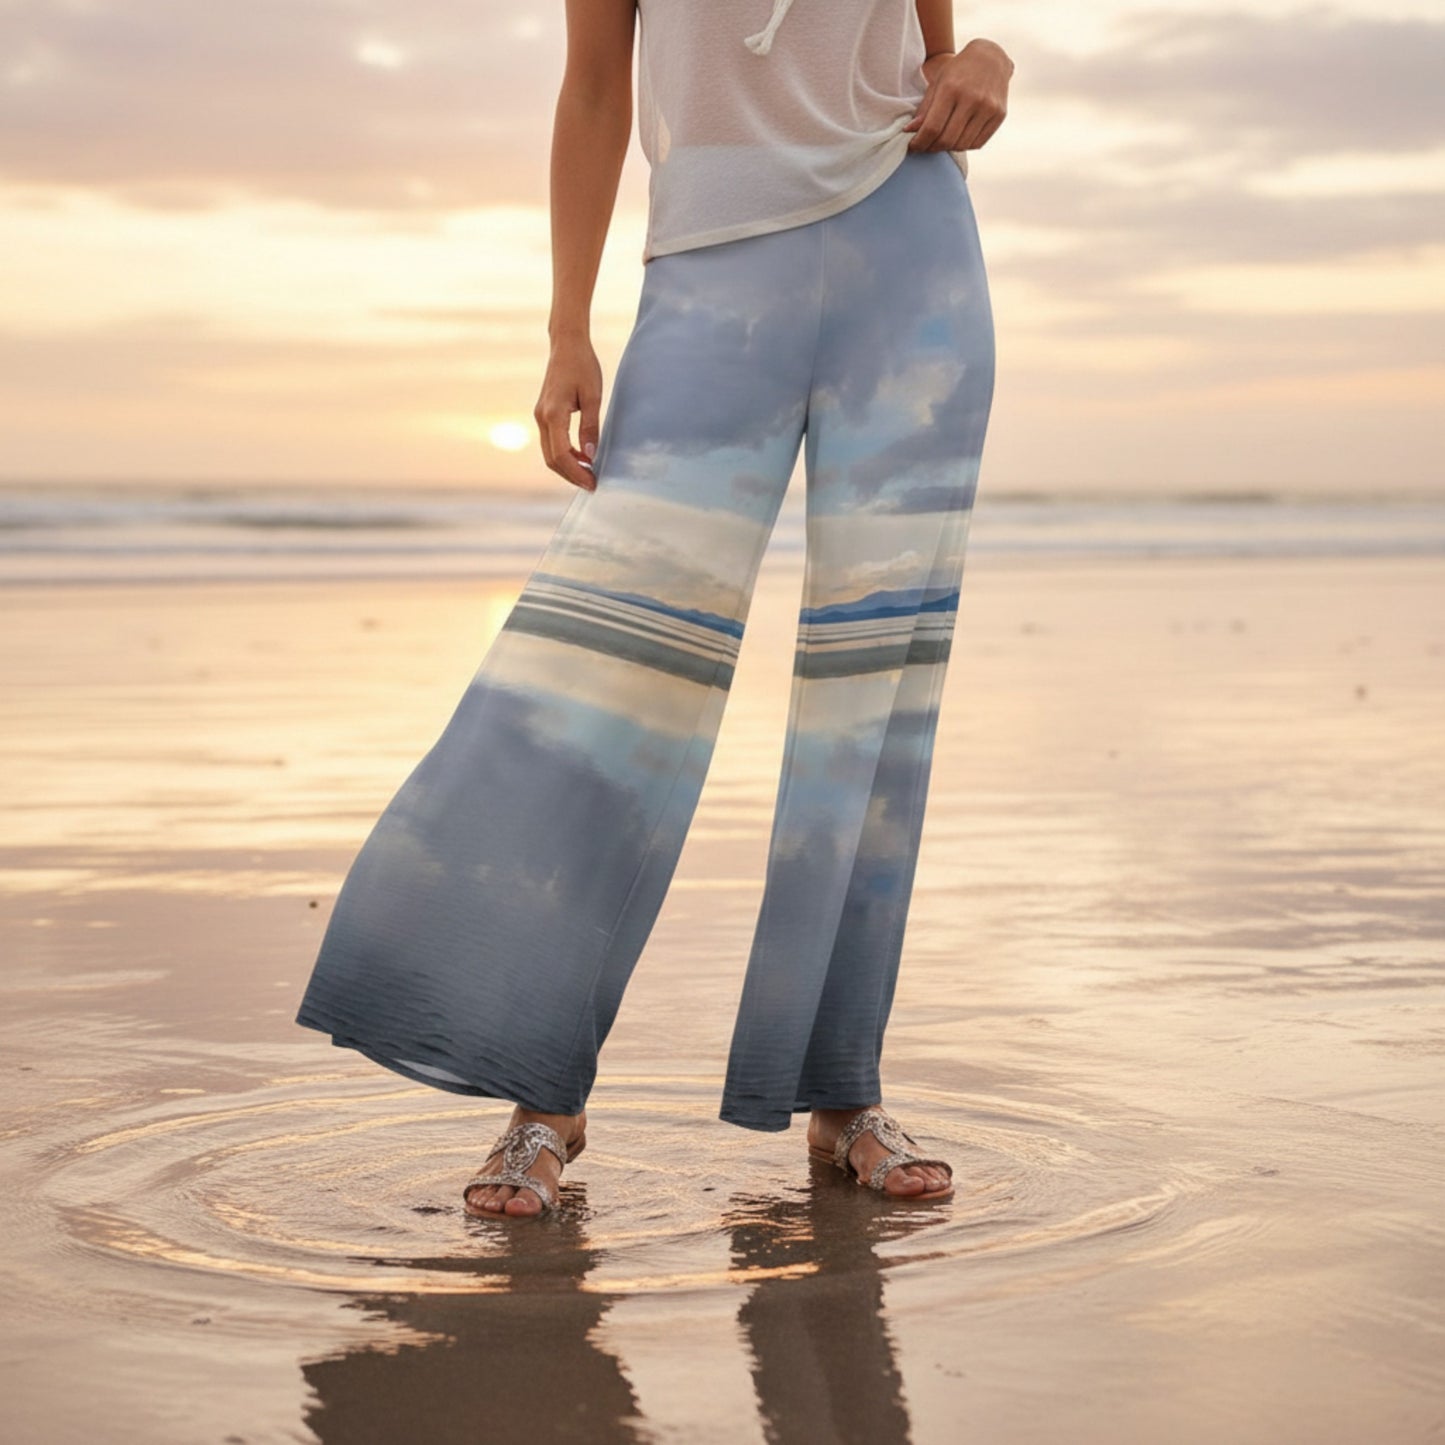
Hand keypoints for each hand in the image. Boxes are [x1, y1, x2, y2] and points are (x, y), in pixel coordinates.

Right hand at [535, 333, 602, 491]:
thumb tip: (590, 456)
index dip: (577, 473)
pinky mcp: (543, 415)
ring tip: (589, 473)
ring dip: (568, 467)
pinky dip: (565, 455)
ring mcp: (540, 417)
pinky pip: (551, 443)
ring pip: (549, 454)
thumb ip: (590, 427)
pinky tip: (582, 457)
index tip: (593, 483)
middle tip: (592, 484)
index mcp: (553, 414)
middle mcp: (542, 417)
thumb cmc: (582, 366)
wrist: (566, 345)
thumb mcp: (593, 396)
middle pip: (552, 460)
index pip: (561, 455)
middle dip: (571, 475)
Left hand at [905, 38, 1012, 153]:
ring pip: (962, 145)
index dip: (920, 143)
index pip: (932, 128)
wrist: (991, 58)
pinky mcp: (999, 115)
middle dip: (932, 148)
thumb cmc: (958, 71)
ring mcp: (988, 108)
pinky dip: (964, 146)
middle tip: (925, 146)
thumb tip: (909, 131)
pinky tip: (958, 138)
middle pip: (947, 140)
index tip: (912, 147)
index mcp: (951, 88)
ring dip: (947, 148)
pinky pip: (977, 144)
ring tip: (940, 142)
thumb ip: (925, 109)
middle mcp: (972, 98)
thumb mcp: (938, 83)